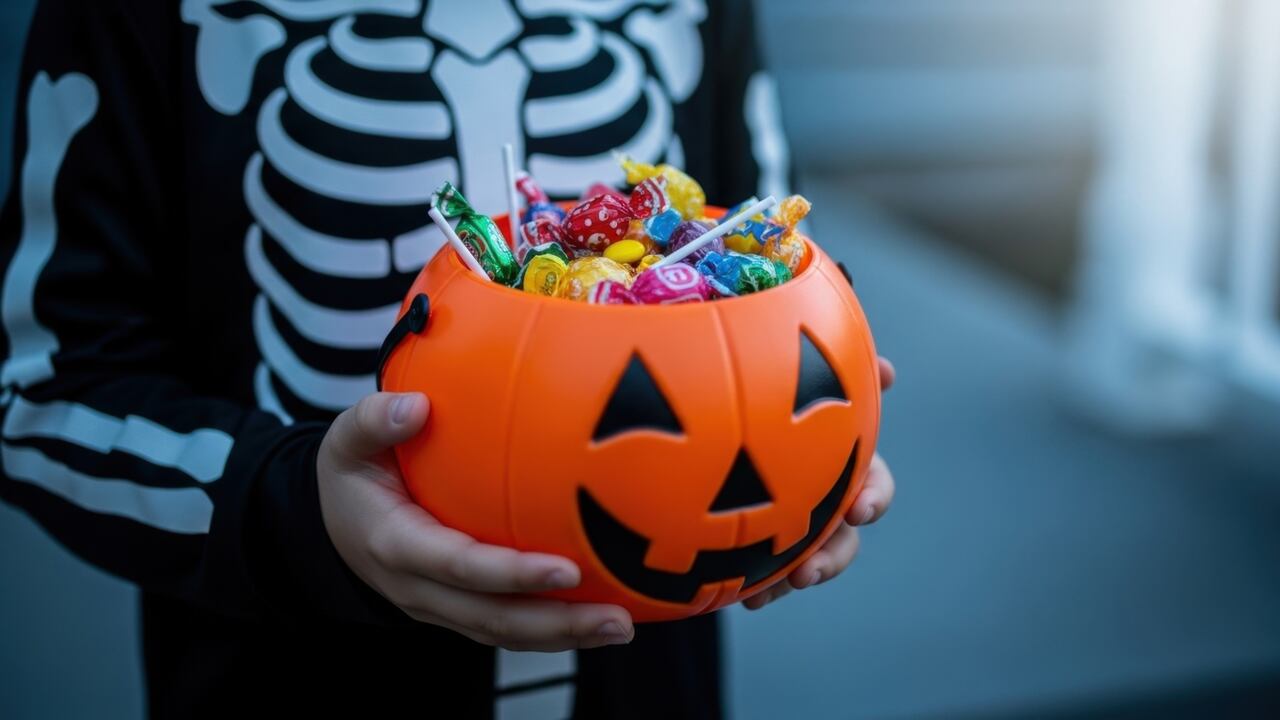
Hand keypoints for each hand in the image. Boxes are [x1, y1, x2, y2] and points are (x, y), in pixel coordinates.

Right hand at [318, 392, 633, 650]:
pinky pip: (508, 627)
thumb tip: (418, 406)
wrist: (329, 523)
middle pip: (493, 617)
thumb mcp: (345, 441)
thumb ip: (375, 421)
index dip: (512, 574)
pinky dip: (553, 629)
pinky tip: (600, 616)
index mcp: (395, 546)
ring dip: (565, 636)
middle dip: (557, 624)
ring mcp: (439, 607)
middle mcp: (419, 589)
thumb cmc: (351, 474)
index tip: (567, 569)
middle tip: (617, 620)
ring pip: (505, 632)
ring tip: (622, 626)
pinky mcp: (458, 610)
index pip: (460, 567)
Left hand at [742, 357, 896, 609]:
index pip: (872, 482)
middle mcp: (825, 498)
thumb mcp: (796, 373)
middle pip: (843, 538)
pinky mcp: (761, 547)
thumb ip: (840, 370)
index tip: (859, 510)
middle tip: (808, 572)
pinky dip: (762, 587)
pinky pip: (767, 576)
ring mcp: (794, 527)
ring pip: (807, 564)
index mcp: (840, 459)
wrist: (712, 428)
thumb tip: (890, 371)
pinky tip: (745, 596)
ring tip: (770, 590)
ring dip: (795, 577)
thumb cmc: (770, 390)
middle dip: (832, 558)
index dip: (873, 498)